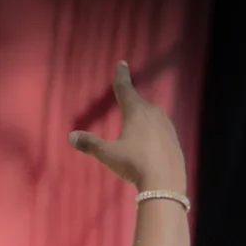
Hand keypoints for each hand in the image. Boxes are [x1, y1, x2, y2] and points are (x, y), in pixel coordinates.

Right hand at [67, 61, 187, 193]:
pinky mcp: (174, 139)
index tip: (122, 63)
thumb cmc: (134, 164)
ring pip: (152, 117)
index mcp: (135, 111)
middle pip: (139, 104)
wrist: (165, 182)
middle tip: (125, 106)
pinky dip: (152, 135)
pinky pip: (160, 131)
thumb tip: (71, 136)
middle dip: (131, 104)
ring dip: (143, 121)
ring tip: (135, 134)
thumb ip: (90, 144)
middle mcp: (153, 113)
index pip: (124, 88)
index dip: (121, 75)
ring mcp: (167, 125)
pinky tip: (149, 148)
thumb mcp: (108, 154)